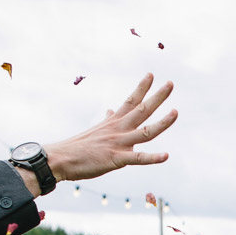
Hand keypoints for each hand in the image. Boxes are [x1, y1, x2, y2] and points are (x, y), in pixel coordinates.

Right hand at [42, 74, 177, 184]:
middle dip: (157, 97)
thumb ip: (107, 121)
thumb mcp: (95, 130)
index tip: (152, 75)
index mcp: (113, 122)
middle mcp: (118, 129)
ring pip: (145, 132)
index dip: (142, 87)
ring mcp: (118, 143)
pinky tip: (166, 156)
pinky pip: (137, 158)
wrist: (59, 159)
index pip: (130, 100)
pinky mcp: (116, 159)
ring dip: (162, 122)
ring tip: (175, 112)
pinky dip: (152, 158)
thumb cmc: (77, 147)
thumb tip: (110, 111)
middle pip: (142, 109)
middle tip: (170, 83)